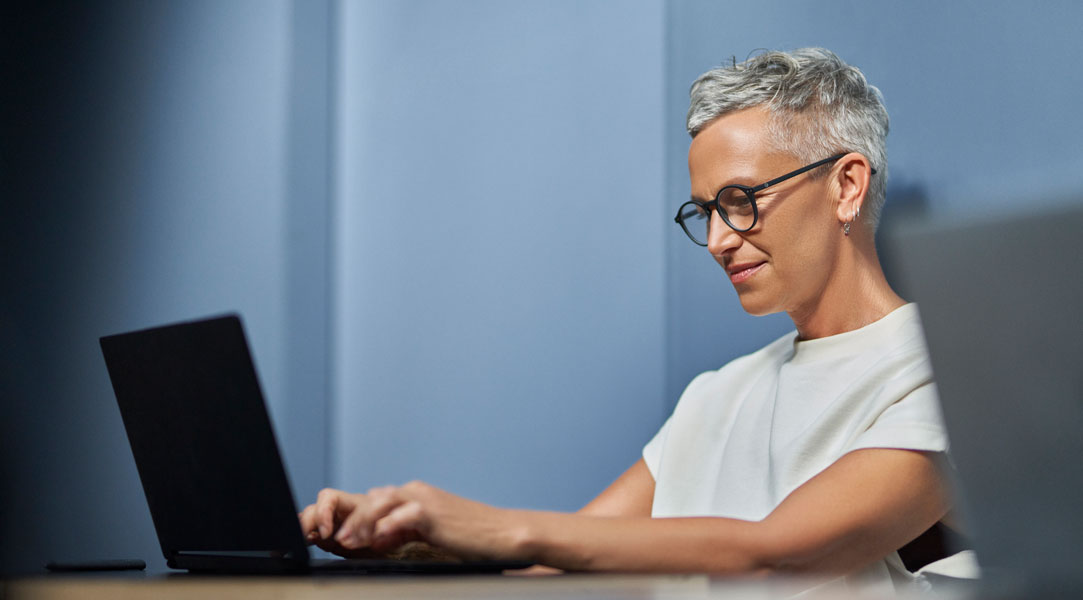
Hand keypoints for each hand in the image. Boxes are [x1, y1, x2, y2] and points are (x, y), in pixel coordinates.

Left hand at [298, 482, 529, 560]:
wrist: (503, 533)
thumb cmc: (470, 536)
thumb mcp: (432, 532)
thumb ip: (405, 530)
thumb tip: (378, 538)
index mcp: (417, 495)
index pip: (377, 500)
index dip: (357, 516)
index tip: (342, 535)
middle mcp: (418, 492)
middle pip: (374, 499)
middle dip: (353, 518)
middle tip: (337, 538)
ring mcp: (426, 500)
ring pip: (382, 503)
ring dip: (362, 522)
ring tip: (348, 541)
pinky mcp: (434, 514)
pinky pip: (403, 516)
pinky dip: (386, 527)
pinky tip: (376, 541)